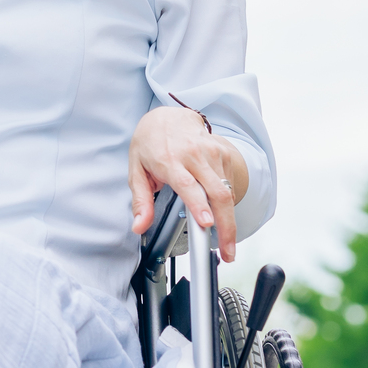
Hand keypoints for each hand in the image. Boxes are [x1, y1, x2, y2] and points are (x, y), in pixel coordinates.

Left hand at [128, 106, 249, 261]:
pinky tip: (222, 214)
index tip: (207, 224)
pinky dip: (227, 204)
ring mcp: (211, 153)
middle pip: (217, 193)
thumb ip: (141, 201)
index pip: (187, 185)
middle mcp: (193, 155)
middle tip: (227, 251)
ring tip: (227, 242)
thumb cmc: (149, 143)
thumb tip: (139, 225)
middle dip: (226, 226)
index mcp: (169, 160)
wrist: (167, 116)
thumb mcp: (136, 170)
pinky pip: (229, 184)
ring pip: (227, 192)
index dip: (199, 205)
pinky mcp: (222, 153)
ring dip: (230, 221)